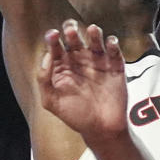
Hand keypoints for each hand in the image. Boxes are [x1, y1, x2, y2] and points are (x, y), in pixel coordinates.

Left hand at [36, 21, 127, 142]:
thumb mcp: (52, 101)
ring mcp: (98, 62)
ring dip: (94, 33)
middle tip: (70, 30)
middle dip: (72, 30)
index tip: (52, 35)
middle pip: (74, 38)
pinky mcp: (115, 66)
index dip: (53, 39)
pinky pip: (114, 50)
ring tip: (92, 30)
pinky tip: (109, 43)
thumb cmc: (75, 116)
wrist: (102, 129)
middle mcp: (79, 60)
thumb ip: (44, 80)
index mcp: (62, 66)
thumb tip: (46, 56)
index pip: (55, 47)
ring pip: (95, 40)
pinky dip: (112, 44)